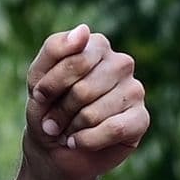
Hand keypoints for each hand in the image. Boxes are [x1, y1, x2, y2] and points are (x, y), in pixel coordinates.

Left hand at [22, 23, 149, 179]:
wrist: (54, 149)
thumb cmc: (47, 107)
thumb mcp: (38, 77)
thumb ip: (55, 48)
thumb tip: (84, 30)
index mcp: (96, 45)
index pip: (74, 59)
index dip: (51, 85)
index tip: (40, 96)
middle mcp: (121, 63)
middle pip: (83, 89)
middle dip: (60, 111)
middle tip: (52, 122)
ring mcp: (135, 90)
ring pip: (94, 111)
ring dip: (72, 128)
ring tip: (68, 130)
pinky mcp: (142, 118)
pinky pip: (114, 129)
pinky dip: (88, 140)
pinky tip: (78, 142)